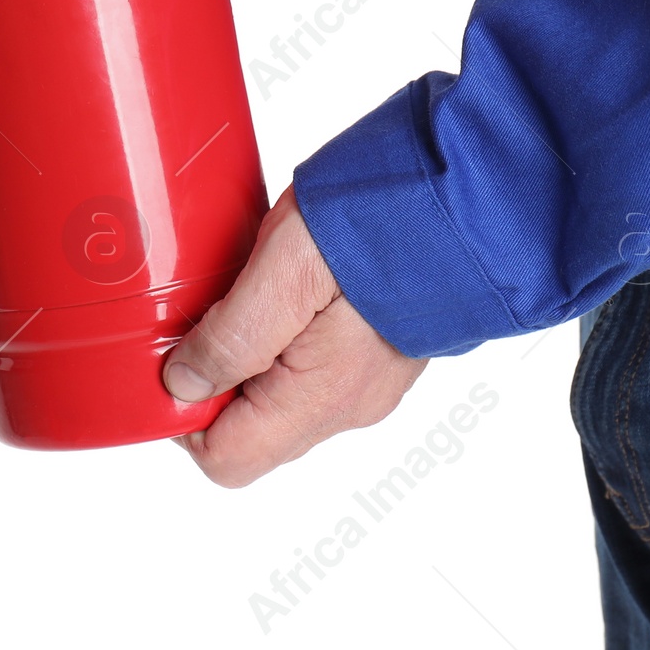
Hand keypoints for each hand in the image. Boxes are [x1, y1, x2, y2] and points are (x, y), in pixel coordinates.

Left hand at [164, 185, 426, 487]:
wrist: (469, 191)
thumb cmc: (385, 219)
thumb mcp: (288, 267)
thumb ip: (233, 336)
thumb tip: (181, 385)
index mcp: (320, 398)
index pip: (224, 458)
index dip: (185, 409)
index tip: (183, 346)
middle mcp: (346, 405)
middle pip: (250, 429)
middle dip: (219, 372)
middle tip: (220, 301)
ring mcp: (368, 381)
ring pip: (280, 394)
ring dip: (252, 349)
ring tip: (258, 282)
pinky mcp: (380, 351)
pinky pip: (313, 365)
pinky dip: (287, 333)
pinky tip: (293, 281)